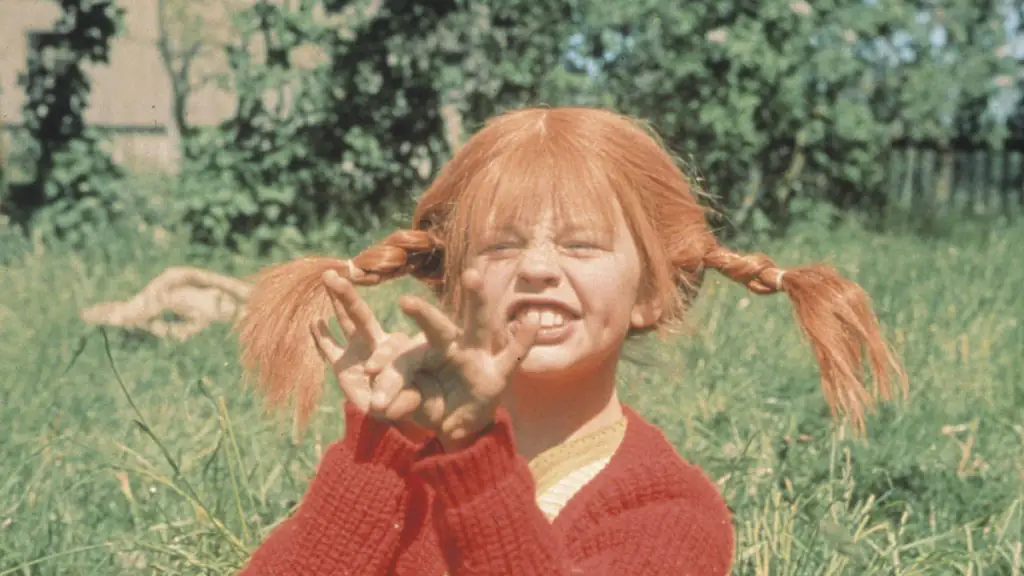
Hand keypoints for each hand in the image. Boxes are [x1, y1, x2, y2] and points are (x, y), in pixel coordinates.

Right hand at [310, 270, 431, 440]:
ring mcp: (360, 351)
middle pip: (362, 317)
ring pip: (346, 323)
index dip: (391, 327)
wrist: (404, 408)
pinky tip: (313, 321)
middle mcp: (380, 343)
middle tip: (337, 275)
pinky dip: (321, 336)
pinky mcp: (344, 365)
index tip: (399, 308)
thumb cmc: (418, 401)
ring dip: (335, 302)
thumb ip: (407, 400)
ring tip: (327, 277)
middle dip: (348, 297)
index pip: (396, 341)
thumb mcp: (418, 402)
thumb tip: (389, 405)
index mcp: (403, 348)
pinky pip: (330, 348)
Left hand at [397, 268, 540, 450]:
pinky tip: (531, 321)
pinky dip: (523, 340)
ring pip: (477, 324)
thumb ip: (400, 401)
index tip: (371, 371)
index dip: (388, 367)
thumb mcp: (414, 404)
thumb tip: (379, 409)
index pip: (403, 357)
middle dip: (422, 315)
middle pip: (436, 328)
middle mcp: (450, 347)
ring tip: (472, 275)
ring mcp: (476, 355)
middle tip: (405, 302)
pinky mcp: (498, 373)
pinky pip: (513, 356)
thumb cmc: (433, 404)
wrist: (459, 420)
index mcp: (423, 355)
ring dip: (476, 300)